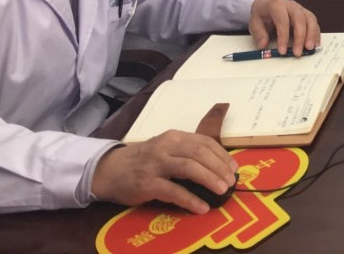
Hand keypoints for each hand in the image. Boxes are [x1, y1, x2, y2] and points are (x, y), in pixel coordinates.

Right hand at [92, 131, 237, 214]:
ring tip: (222, 190)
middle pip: (199, 153)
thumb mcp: (165, 148)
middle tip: (231, 181)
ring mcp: (155, 165)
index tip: (234, 168)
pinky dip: (191, 199)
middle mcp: (166, 147)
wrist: (109, 170)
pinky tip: (201, 207)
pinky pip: (174, 191)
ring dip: (210, 179)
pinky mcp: (147, 184)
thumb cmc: (143, 161)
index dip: (222, 155)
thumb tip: (217, 166)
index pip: (204, 142)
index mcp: (174, 137)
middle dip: (219, 167)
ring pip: (189, 168)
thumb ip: (186, 153)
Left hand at [249, 0, 319, 55]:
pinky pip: (314, 23)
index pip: (282, 20)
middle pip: (300, 19)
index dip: (283, 36)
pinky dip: (316, 34)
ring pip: (311, 19)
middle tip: (298, 52)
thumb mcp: (254, 22)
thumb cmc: (262, 14)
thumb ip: (259, 33)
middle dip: (300, 37)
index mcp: (276, 6)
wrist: (269, 2)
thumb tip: (263, 46)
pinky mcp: (307, 14)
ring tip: (310, 48)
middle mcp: (292, 5)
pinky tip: (315, 45)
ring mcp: (301, 9)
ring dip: (312, 35)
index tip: (282, 51)